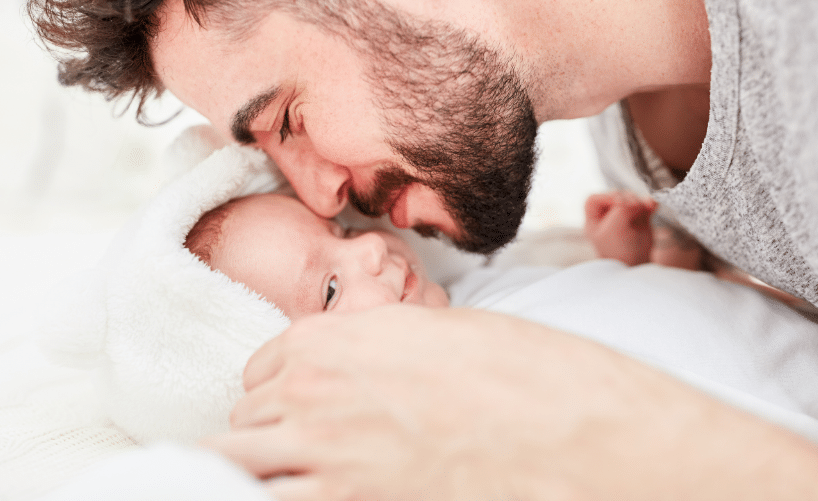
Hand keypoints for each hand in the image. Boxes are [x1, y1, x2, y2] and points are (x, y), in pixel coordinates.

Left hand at [202, 305, 817, 499]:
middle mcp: (317, 392)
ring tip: (287, 482)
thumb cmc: (529, 378)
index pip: (261, 370)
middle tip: (293, 459)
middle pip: (244, 423)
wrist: (584, 434)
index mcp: (338, 337)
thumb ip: (382, 349)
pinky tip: (308, 496)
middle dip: (262, 439)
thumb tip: (366, 371)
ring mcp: (328, 456)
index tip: (292, 409)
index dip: (276, 392)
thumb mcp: (444, 336)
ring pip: (236, 469)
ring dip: (252, 477)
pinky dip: (273, 500)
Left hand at [585, 191, 657, 265]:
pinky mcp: (640, 219)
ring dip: (640, 201)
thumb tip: (635, 200)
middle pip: (615, 197)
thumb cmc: (620, 252)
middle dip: (627, 199)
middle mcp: (607, 217)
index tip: (619, 202)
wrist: (638, 267)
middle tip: (635, 207)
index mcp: (594, 221)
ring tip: (646, 208)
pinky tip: (653, 206)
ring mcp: (624, 217)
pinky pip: (644, 205)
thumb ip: (621, 210)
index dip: (606, 196)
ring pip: (631, 199)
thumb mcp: (614, 229)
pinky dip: (649, 204)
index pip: (594, 200)